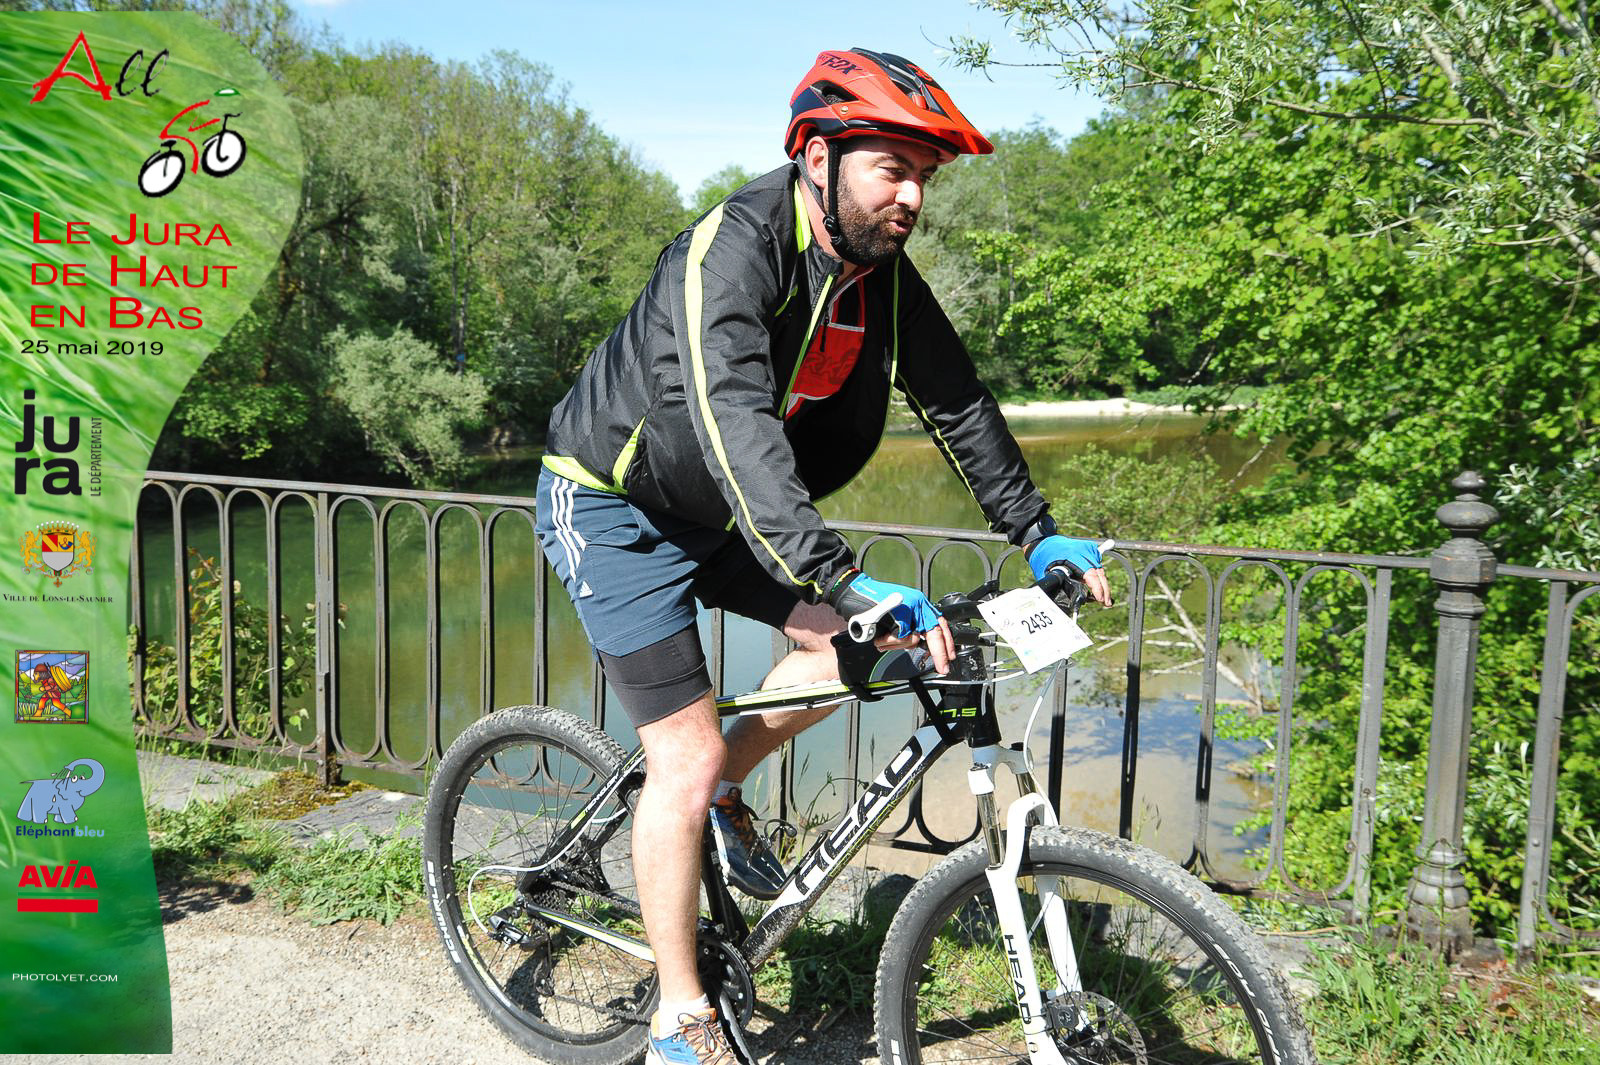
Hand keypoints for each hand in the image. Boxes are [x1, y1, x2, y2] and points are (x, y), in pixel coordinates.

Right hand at [830, 572, 954, 673]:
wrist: (854, 593)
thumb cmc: (872, 606)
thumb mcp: (898, 616)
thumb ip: (911, 626)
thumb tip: (924, 645)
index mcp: (920, 604)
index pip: (940, 624)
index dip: (947, 643)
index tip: (950, 657)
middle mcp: (918, 604)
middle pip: (934, 633)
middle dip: (939, 654)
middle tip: (942, 668)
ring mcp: (910, 607)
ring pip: (912, 639)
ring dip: (896, 645)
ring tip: (883, 639)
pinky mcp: (900, 612)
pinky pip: (900, 636)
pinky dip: (888, 641)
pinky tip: (879, 635)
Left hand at [1026, 534, 1112, 606]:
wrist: (1044, 542)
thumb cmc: (1044, 557)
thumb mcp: (1048, 573)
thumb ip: (1058, 585)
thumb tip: (1066, 603)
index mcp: (1073, 555)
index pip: (1091, 574)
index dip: (1097, 588)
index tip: (1100, 599)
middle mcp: (1084, 550)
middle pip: (1099, 573)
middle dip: (1104, 590)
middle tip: (1106, 603)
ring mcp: (1089, 548)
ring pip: (1100, 570)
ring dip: (1102, 584)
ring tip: (1102, 599)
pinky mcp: (1091, 549)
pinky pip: (1097, 565)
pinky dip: (1098, 577)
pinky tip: (1098, 588)